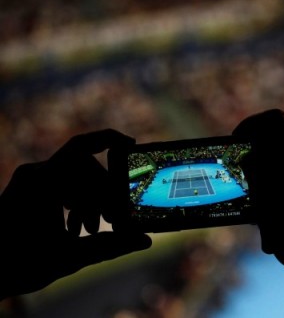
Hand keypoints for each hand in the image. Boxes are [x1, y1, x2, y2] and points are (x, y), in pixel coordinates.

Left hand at [0, 129, 151, 299]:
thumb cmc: (17, 265)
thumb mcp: (69, 257)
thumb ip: (110, 246)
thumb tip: (144, 240)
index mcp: (43, 182)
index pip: (82, 148)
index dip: (110, 140)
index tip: (132, 144)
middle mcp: (35, 176)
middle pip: (84, 169)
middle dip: (104, 192)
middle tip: (117, 217)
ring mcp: (30, 183)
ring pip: (74, 180)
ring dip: (91, 201)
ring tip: (95, 229)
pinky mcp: (28, 192)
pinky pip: (61, 187)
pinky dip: (76, 203)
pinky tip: (79, 230)